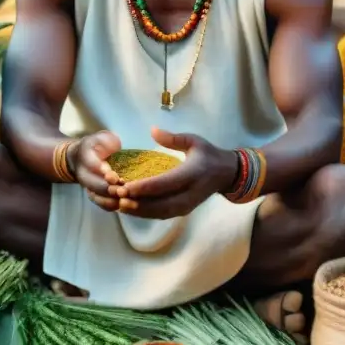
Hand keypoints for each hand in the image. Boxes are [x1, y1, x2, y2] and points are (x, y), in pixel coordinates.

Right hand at [69, 131, 122, 211]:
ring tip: (125, 200)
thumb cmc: (98, 145)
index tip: (114, 176)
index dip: (102, 171)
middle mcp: (83, 173)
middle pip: (93, 184)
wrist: (82, 157)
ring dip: (110, 200)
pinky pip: (100, 203)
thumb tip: (116, 148)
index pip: (92, 164)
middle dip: (107, 189)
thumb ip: (108, 142)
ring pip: (96, 196)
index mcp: (85, 155)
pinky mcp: (94, 194)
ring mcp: (88, 186)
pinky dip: (111, 206)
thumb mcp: (103, 138)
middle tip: (122, 190)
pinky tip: (123, 205)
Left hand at [114, 127, 238, 218]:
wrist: (226, 174)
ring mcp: (187, 205)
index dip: (144, 187)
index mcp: (191, 174)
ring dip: (139, 211)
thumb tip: (153, 130)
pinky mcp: (183, 211)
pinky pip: (162, 215)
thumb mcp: (194, 141)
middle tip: (117, 198)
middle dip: (137, 203)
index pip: (165, 184)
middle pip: (160, 204)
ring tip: (118, 205)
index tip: (125, 186)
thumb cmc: (208, 155)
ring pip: (159, 213)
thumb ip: (173, 138)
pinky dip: (145, 214)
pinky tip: (130, 209)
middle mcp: (189, 193)